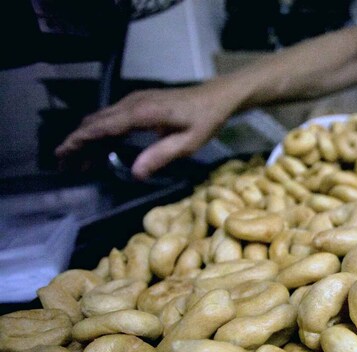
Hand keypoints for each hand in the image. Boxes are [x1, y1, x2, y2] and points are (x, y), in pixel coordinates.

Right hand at [55, 83, 237, 179]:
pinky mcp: (139, 104)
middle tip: (65, 165)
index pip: (102, 126)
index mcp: (141, 112)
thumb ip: (161, 156)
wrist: (216, 97)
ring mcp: (134, 101)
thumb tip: (135, 173)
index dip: (80, 140)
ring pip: (102, 120)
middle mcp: (132, 103)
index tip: (63, 153)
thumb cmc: (206, 120)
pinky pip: (113, 119)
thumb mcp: (188, 143)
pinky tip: (98, 150)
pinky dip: (101, 134)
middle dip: (78, 142)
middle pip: (96, 122)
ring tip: (77, 162)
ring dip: (88, 139)